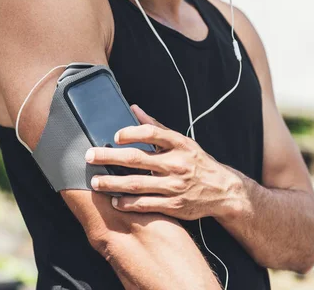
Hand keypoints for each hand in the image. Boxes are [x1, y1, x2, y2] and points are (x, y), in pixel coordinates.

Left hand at [84, 105, 238, 220]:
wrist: (224, 190)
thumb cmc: (198, 162)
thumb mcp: (183, 141)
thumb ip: (157, 127)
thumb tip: (134, 108)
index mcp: (180, 144)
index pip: (152, 133)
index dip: (132, 132)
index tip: (115, 136)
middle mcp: (177, 164)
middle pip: (137, 159)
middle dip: (110, 157)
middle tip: (90, 156)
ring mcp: (175, 186)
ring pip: (137, 183)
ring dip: (113, 183)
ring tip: (95, 182)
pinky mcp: (174, 205)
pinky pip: (145, 204)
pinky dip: (128, 203)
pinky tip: (114, 201)